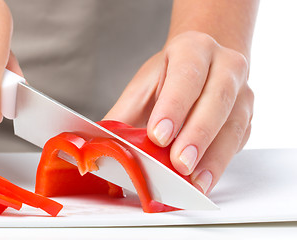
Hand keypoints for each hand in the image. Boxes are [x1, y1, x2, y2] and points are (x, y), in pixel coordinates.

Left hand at [105, 31, 253, 193]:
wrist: (204, 65)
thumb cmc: (168, 76)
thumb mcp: (143, 87)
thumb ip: (122, 114)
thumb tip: (98, 143)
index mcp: (193, 49)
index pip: (186, 76)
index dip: (173, 106)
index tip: (158, 135)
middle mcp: (225, 65)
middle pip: (216, 100)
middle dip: (196, 135)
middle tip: (178, 163)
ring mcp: (242, 92)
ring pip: (233, 124)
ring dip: (213, 157)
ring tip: (193, 180)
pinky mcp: (247, 117)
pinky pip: (238, 142)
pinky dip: (220, 164)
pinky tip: (204, 180)